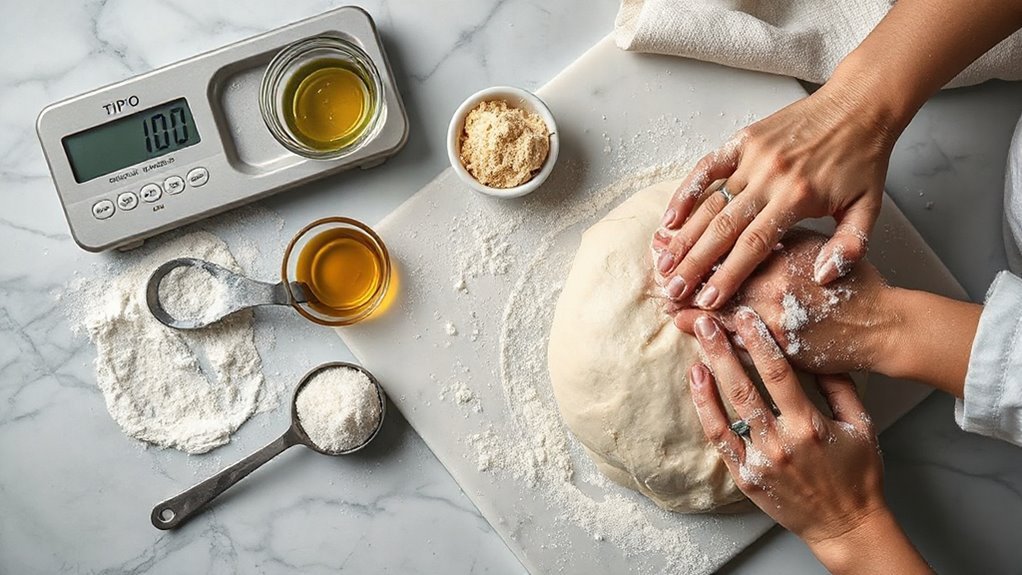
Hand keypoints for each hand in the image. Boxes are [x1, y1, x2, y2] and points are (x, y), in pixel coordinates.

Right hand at [652, 83, 893, 309]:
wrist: (860, 104)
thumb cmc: (864, 160)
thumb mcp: (869, 208)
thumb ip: (849, 246)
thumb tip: (822, 277)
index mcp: (798, 198)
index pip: (754, 245)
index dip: (728, 275)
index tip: (708, 301)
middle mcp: (770, 177)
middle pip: (722, 229)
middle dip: (695, 264)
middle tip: (673, 291)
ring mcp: (753, 157)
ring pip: (709, 203)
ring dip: (684, 236)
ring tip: (663, 264)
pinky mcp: (743, 140)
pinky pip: (707, 168)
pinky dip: (685, 193)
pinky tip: (669, 220)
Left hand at [674, 229, 896, 373]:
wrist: (884, 326)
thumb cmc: (855, 283)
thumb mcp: (819, 246)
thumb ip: (782, 236)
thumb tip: (747, 228)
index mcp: (780, 257)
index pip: (727, 248)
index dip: (695, 245)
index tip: (672, 244)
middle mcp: (771, 288)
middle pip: (715, 281)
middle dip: (686, 278)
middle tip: (660, 277)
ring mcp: (772, 321)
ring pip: (720, 314)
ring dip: (691, 311)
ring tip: (668, 308)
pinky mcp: (777, 350)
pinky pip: (737, 346)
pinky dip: (712, 340)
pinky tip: (693, 336)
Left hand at [688, 311, 930, 573]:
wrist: (846, 525)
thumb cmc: (858, 475)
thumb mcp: (862, 427)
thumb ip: (841, 388)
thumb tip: (821, 352)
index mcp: (811, 426)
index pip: (778, 373)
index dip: (759, 341)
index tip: (744, 316)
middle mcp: (781, 443)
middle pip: (744, 387)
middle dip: (723, 349)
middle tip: (707, 322)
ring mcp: (760, 461)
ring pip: (727, 410)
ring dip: (710, 373)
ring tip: (698, 345)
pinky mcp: (745, 476)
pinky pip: (719, 438)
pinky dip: (704, 408)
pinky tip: (697, 382)